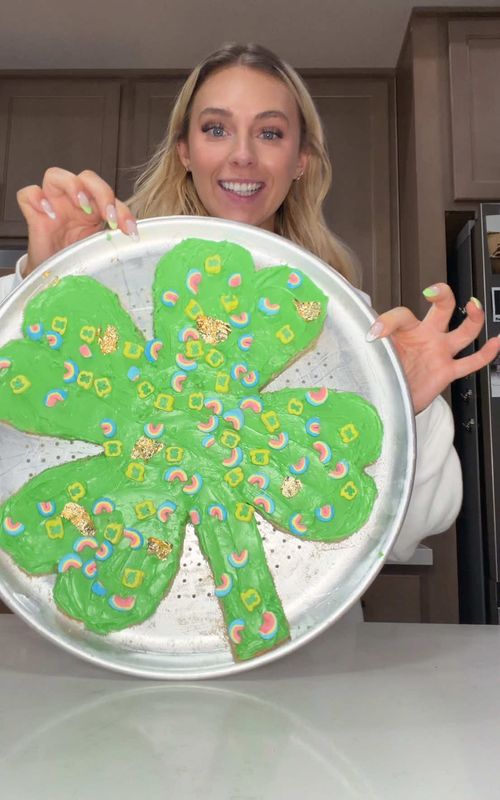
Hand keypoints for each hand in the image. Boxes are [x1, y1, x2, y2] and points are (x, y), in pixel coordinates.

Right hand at [17, 168, 137, 274]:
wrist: (54, 273)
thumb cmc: (75, 257)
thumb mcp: (98, 246)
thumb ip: (111, 236)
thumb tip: (131, 239)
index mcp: (93, 206)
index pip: (109, 196)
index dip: (122, 210)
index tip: (129, 230)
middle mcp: (72, 200)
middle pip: (86, 177)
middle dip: (101, 193)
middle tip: (108, 215)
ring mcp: (51, 203)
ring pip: (55, 175)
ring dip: (72, 186)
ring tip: (82, 205)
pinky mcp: (32, 213)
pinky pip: (28, 194)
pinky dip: (37, 198)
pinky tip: (49, 213)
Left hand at [366, 283, 499, 413]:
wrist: (391, 398)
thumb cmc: (384, 372)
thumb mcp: (374, 356)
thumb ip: (372, 346)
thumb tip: (364, 339)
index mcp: (406, 330)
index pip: (402, 315)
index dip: (387, 321)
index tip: (373, 334)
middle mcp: (426, 337)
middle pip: (441, 308)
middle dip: (441, 294)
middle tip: (433, 291)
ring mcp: (439, 352)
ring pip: (464, 331)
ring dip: (473, 317)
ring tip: (473, 306)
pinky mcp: (447, 371)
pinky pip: (471, 362)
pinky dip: (486, 353)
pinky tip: (496, 342)